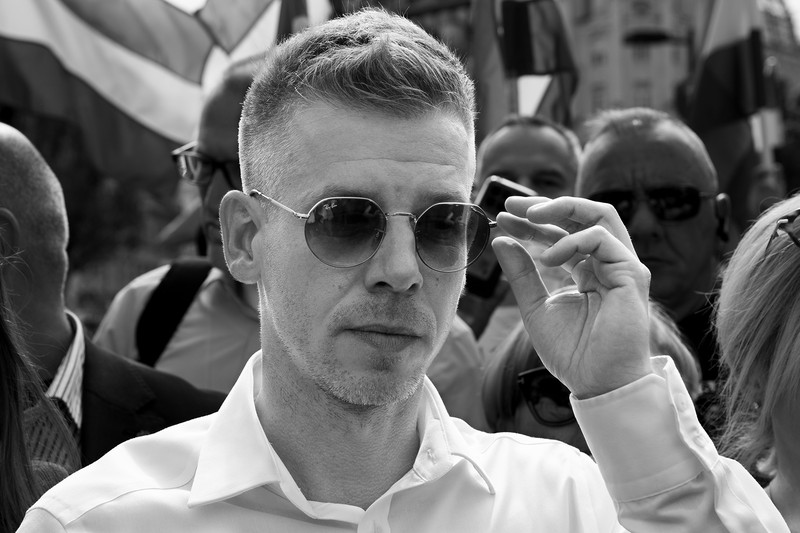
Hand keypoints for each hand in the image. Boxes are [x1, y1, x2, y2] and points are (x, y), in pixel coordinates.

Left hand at [493, 196, 652, 398]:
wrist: (597, 382)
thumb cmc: (572, 352)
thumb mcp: (535, 307)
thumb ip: (521, 274)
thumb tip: (500, 241)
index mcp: (587, 271)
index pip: (560, 234)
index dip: (531, 223)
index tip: (502, 217)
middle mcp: (607, 263)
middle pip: (581, 216)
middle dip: (546, 205)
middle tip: (511, 204)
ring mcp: (622, 266)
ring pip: (600, 215)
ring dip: (563, 208)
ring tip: (530, 216)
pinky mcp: (632, 274)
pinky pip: (603, 240)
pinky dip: (572, 241)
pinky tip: (549, 258)